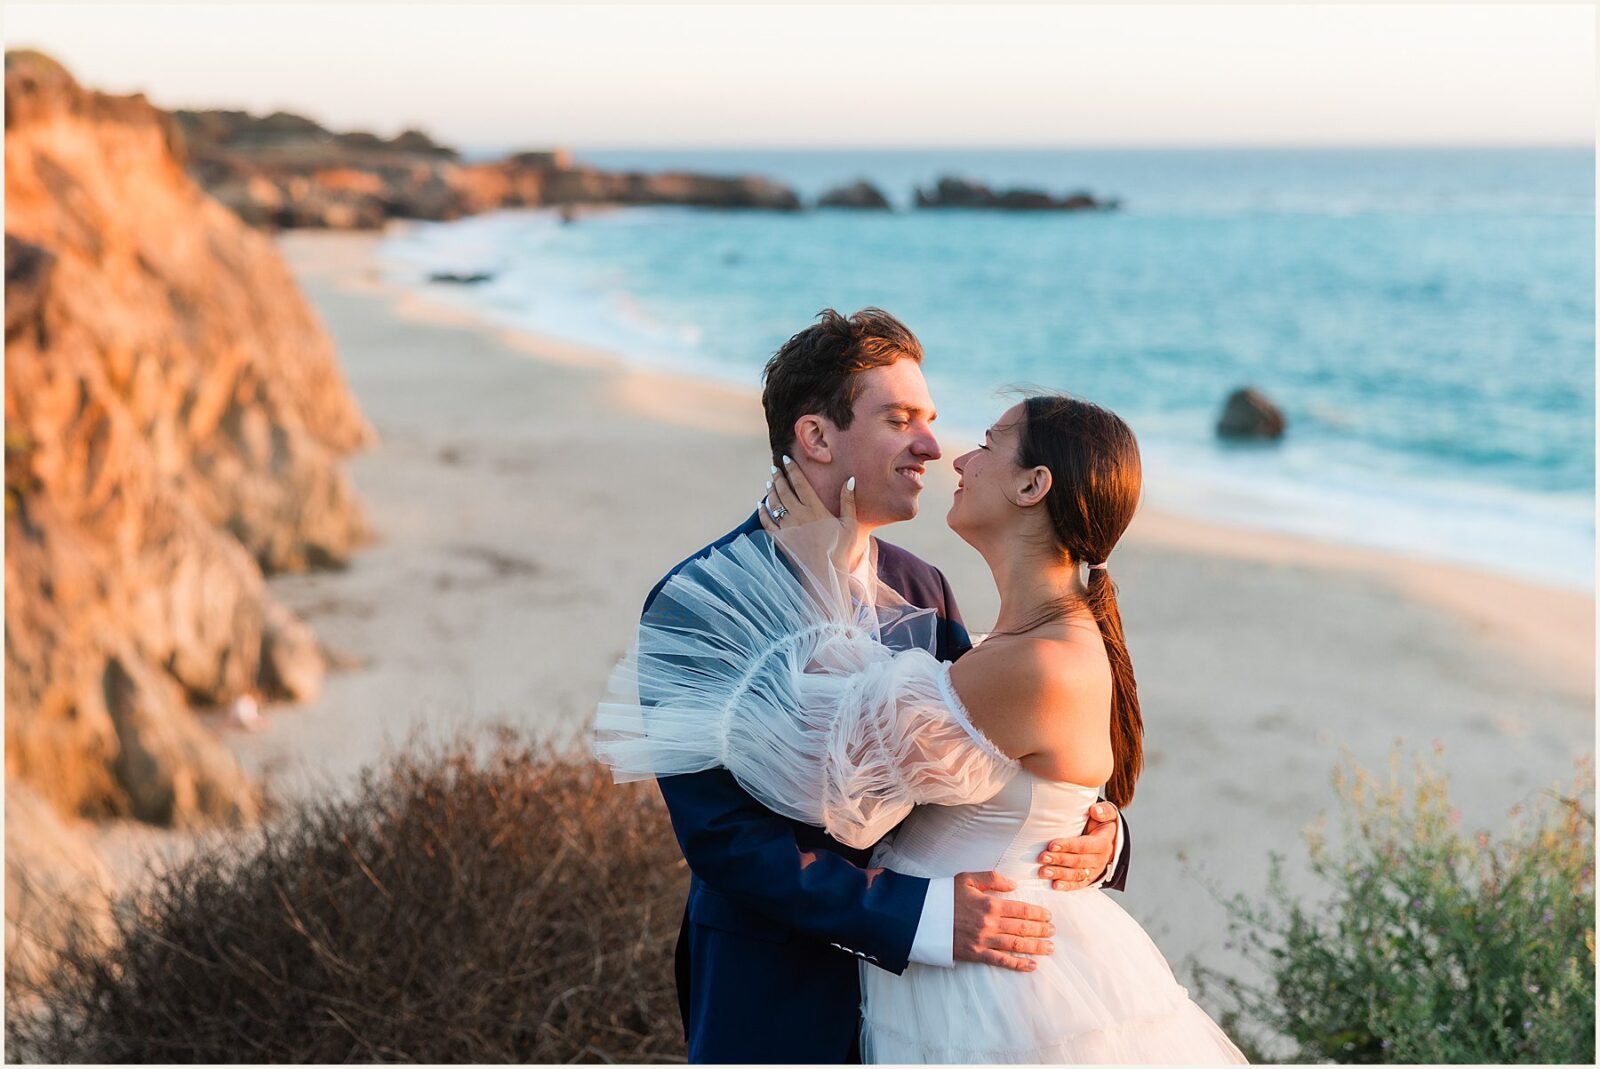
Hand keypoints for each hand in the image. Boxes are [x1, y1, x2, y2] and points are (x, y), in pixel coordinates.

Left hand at [757, 455, 858, 572]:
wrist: (825, 573)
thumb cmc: (841, 549)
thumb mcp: (850, 524)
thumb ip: (848, 501)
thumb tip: (850, 480)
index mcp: (814, 508)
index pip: (800, 483)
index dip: (792, 469)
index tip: (785, 459)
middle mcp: (798, 515)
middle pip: (784, 490)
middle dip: (778, 477)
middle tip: (774, 467)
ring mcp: (787, 527)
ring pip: (774, 504)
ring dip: (770, 491)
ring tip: (769, 482)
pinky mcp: (780, 539)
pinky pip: (767, 522)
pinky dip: (762, 512)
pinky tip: (760, 505)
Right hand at [952, 870, 1053, 971]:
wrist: (922, 917)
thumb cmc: (944, 895)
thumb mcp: (967, 878)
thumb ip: (992, 879)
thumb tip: (1013, 885)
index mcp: (989, 904)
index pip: (1021, 909)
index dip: (1037, 913)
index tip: (1048, 915)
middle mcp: (989, 924)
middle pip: (1022, 928)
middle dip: (1041, 930)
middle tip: (1053, 931)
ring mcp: (983, 941)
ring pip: (1016, 945)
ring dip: (1036, 947)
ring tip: (1050, 948)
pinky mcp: (975, 954)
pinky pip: (1001, 961)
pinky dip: (1018, 964)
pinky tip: (1031, 966)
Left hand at [1037, 800, 1119, 889]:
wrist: (1110, 840)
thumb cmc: (1102, 824)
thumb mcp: (1107, 814)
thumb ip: (1103, 811)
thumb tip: (1094, 810)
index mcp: (1103, 843)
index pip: (1084, 845)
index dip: (1068, 845)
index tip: (1051, 844)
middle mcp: (1100, 859)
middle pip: (1078, 861)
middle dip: (1059, 860)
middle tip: (1042, 857)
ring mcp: (1095, 870)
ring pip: (1077, 874)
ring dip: (1059, 874)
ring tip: (1043, 872)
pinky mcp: (1090, 878)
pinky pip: (1079, 884)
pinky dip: (1067, 886)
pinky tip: (1054, 885)